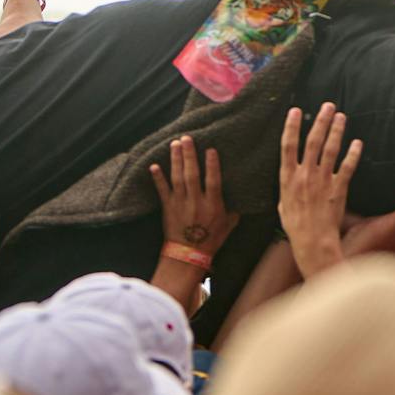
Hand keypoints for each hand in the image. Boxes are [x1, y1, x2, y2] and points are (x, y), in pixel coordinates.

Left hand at [149, 135, 239, 257]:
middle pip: (192, 174)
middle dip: (189, 155)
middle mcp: (196, 202)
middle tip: (186, 138)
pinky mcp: (168, 208)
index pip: (213, 181)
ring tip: (174, 144)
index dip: (212, 165)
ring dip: (175, 160)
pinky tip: (154, 166)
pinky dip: (157, 178)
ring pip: (177, 178)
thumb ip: (233, 210)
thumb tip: (241, 198)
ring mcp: (180, 204)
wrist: (188, 256)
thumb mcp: (228, 226)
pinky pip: (162, 191)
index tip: (210, 149)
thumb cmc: (211, 241)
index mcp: (213, 205)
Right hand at [277, 103, 359, 273]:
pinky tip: (357, 143)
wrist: (312, 242)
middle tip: (327, 106)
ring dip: (336, 130)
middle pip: (313, 141)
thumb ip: (287, 188)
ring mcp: (322, 181)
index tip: (296, 111)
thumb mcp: (283, 206)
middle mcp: (304, 175)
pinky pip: (348, 167)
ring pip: (330, 149)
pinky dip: (353, 154)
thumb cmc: (296, 227)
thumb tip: (289, 179)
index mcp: (287, 178)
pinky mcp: (338, 188)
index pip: (287, 146)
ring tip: (341, 116)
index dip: (291, 126)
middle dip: (320, 121)